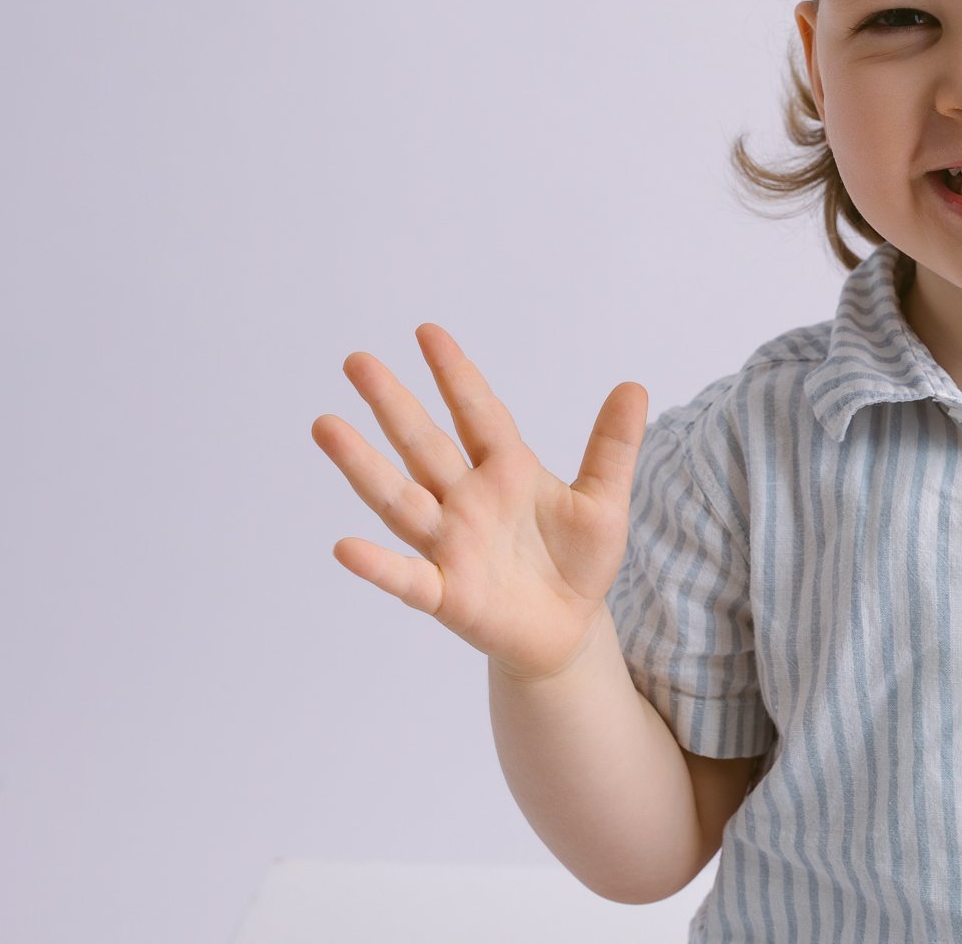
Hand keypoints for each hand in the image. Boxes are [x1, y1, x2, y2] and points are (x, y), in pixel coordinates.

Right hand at [313, 322, 648, 681]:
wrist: (568, 628)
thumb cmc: (577, 561)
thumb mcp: (604, 501)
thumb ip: (613, 447)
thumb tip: (634, 386)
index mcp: (506, 471)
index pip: (477, 413)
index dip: (454, 375)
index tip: (427, 332)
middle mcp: (466, 501)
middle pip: (423, 445)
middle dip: (392, 404)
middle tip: (357, 361)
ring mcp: (450, 545)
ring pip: (400, 499)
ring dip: (364, 466)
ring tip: (327, 426)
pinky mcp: (446, 593)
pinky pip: (407, 577)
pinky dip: (377, 566)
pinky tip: (345, 547)